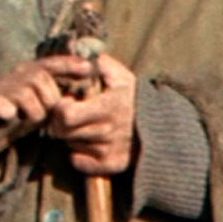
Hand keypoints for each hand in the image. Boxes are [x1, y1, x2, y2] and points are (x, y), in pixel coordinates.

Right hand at [0, 55, 95, 151]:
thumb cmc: (22, 114)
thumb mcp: (43, 100)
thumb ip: (60, 91)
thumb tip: (87, 80)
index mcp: (30, 71)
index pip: (52, 63)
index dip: (70, 64)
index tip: (88, 68)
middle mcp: (16, 75)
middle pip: (43, 80)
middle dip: (50, 100)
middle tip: (46, 116)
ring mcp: (2, 88)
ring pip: (28, 96)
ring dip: (34, 113)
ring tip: (28, 122)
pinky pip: (3, 105)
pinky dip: (7, 109)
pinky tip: (10, 115)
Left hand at [46, 54, 136, 174]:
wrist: (163, 128)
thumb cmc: (137, 100)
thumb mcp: (123, 77)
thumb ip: (102, 64)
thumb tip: (84, 56)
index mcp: (107, 107)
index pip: (66, 114)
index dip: (60, 108)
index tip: (67, 102)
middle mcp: (106, 131)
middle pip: (64, 132)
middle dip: (60, 123)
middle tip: (69, 116)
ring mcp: (108, 150)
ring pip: (71, 145)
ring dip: (72, 137)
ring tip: (84, 127)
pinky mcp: (110, 165)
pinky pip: (79, 162)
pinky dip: (78, 154)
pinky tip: (88, 143)